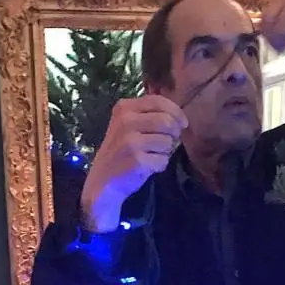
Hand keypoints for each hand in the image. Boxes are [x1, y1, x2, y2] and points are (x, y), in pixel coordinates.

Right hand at [80, 94, 186, 230]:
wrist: (102, 183)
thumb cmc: (120, 152)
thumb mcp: (128, 126)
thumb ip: (148, 115)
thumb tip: (179, 117)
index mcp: (124, 108)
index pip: (158, 101)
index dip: (176, 112)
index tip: (182, 124)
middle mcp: (125, 121)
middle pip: (167, 121)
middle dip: (173, 133)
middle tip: (165, 143)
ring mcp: (130, 141)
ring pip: (168, 141)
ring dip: (165, 151)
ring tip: (150, 156)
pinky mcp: (136, 160)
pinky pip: (163, 160)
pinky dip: (159, 165)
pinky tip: (146, 167)